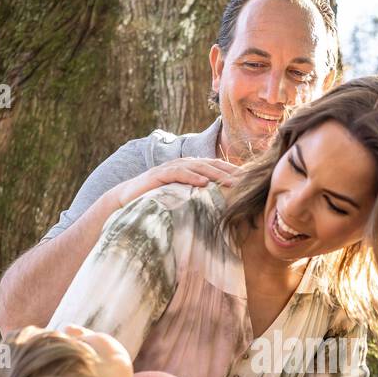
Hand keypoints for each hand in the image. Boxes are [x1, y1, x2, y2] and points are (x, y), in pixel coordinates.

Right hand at [107, 158, 240, 211]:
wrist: (126, 199)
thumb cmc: (157, 201)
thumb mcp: (181, 200)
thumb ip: (198, 199)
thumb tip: (221, 211)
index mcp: (191, 170)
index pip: (216, 168)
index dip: (233, 173)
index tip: (250, 182)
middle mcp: (183, 165)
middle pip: (211, 165)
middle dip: (230, 172)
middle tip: (248, 181)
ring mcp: (171, 168)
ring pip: (198, 167)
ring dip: (217, 174)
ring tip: (232, 182)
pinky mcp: (159, 174)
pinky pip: (178, 173)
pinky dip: (192, 177)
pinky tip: (203, 183)